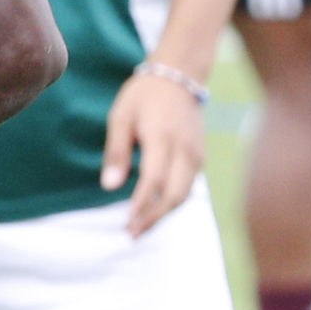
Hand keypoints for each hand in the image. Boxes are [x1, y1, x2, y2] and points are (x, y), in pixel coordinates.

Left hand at [101, 67, 206, 237]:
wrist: (179, 76)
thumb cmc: (143, 96)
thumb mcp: (120, 117)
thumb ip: (116, 151)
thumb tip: (110, 186)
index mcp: (163, 137)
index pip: (155, 178)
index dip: (143, 203)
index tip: (128, 222)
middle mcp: (185, 148)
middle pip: (175, 194)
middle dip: (154, 217)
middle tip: (132, 233)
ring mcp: (196, 153)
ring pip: (184, 194)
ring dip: (163, 214)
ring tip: (140, 227)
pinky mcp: (200, 157)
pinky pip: (188, 186)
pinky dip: (172, 202)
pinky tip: (154, 210)